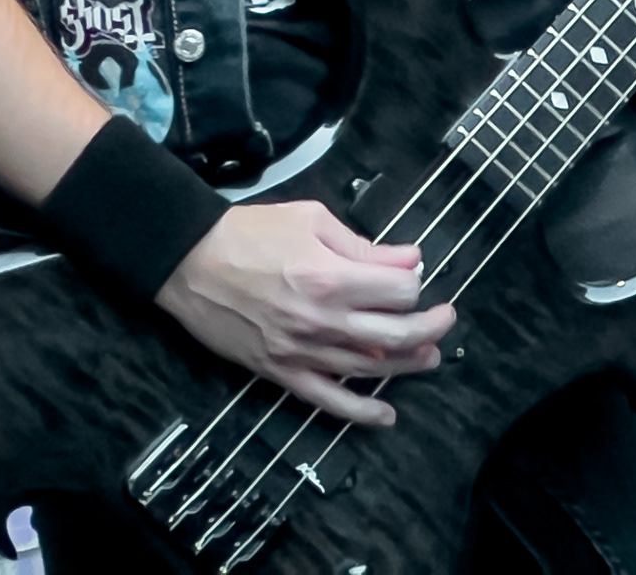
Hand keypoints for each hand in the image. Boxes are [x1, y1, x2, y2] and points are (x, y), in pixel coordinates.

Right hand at [158, 198, 454, 426]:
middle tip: (445, 318)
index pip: (399, 290)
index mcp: (331, 276)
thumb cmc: (248, 233)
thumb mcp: (312, 220)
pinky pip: (327, 400)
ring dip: (407, 365)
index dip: (413, 281)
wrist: (190, 262)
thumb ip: (363, 244)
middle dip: (431, 327)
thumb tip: (409, 258)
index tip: (411, 273)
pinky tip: (385, 415)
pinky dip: (359, 412)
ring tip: (429, 356)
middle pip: (396, 335)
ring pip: (370, 369)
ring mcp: (301, 351)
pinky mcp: (280, 372)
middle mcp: (321, 320)